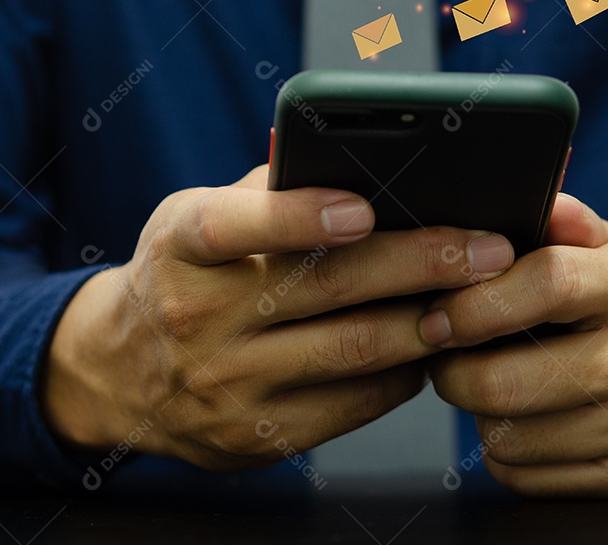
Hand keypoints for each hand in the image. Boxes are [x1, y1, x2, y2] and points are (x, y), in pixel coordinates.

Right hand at [41, 166, 514, 470]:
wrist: (119, 372)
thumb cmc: (182, 274)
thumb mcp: (197, 219)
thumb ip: (271, 191)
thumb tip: (370, 169)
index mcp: (181, 247)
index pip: (233, 225)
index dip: (298, 216)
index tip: (364, 207)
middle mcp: (197, 317)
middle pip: (324, 288)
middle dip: (420, 263)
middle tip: (488, 247)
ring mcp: (225, 385)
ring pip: (352, 351)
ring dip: (429, 320)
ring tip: (485, 294)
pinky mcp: (254, 437)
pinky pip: (354, 404)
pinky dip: (405, 370)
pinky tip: (435, 342)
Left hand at [424, 194, 607, 497]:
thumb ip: (570, 223)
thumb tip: (540, 197)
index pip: (546, 284)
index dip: (473, 303)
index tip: (436, 314)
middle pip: (507, 382)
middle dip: (453, 371)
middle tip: (446, 355)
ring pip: (507, 436)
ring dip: (479, 413)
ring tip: (493, 385)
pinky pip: (525, 477)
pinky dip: (506, 453)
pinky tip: (524, 423)